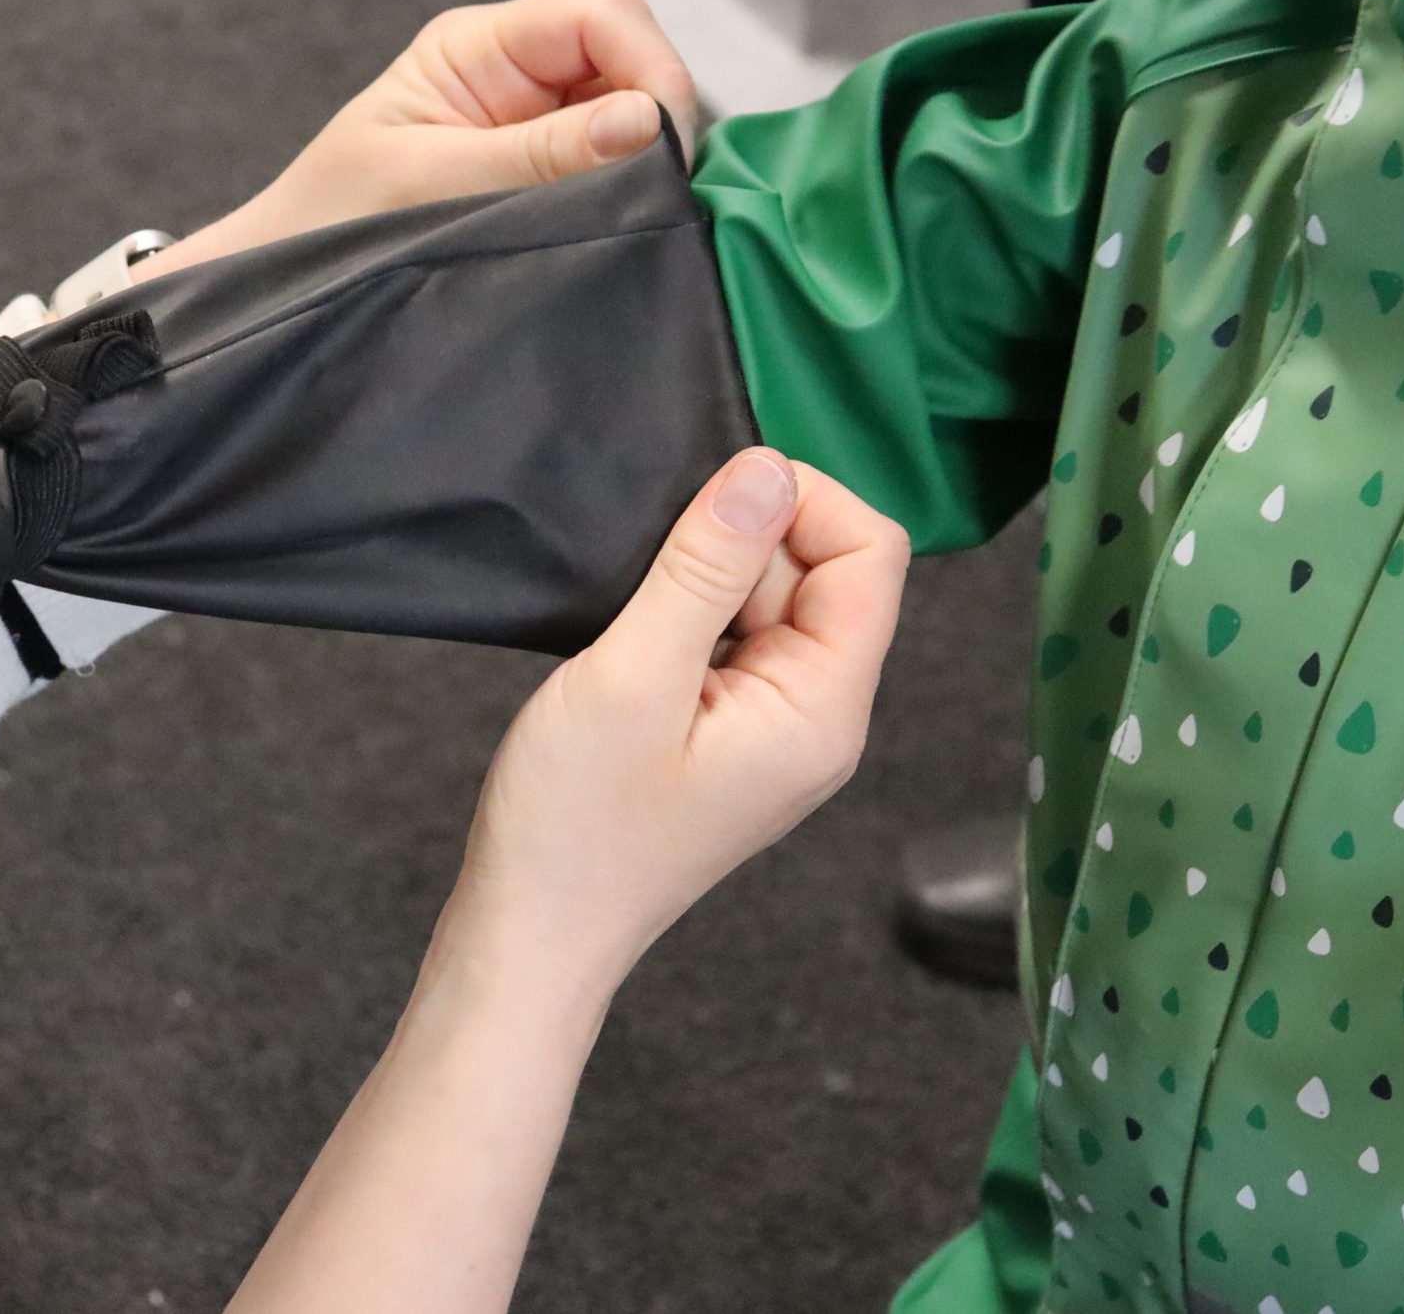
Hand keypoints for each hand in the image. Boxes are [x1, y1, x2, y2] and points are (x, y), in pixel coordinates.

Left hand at [135, 0, 695, 281]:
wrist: (286, 292)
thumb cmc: (332, 225)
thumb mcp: (434, 184)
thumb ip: (541, 156)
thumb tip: (646, 123)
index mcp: (479, 49)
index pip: (605, 19)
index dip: (652, 72)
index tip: (665, 149)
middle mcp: (518, 78)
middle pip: (632, 67)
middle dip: (656, 125)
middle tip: (653, 202)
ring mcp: (536, 132)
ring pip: (633, 126)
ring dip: (642, 172)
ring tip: (629, 229)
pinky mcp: (544, 186)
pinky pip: (611, 179)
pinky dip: (625, 205)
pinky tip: (614, 239)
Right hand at [449, 449, 909, 984]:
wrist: (530, 932)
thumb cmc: (574, 824)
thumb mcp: (634, 674)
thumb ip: (705, 567)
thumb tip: (764, 470)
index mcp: (823, 708)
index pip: (872, 554)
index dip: (803, 502)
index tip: (710, 502)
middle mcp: (820, 716)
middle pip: (825, 570)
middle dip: (746, 540)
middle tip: (653, 574)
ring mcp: (776, 727)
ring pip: (774, 598)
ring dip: (709, 577)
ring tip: (635, 615)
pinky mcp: (731, 733)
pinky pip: (736, 636)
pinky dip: (690, 612)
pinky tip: (635, 639)